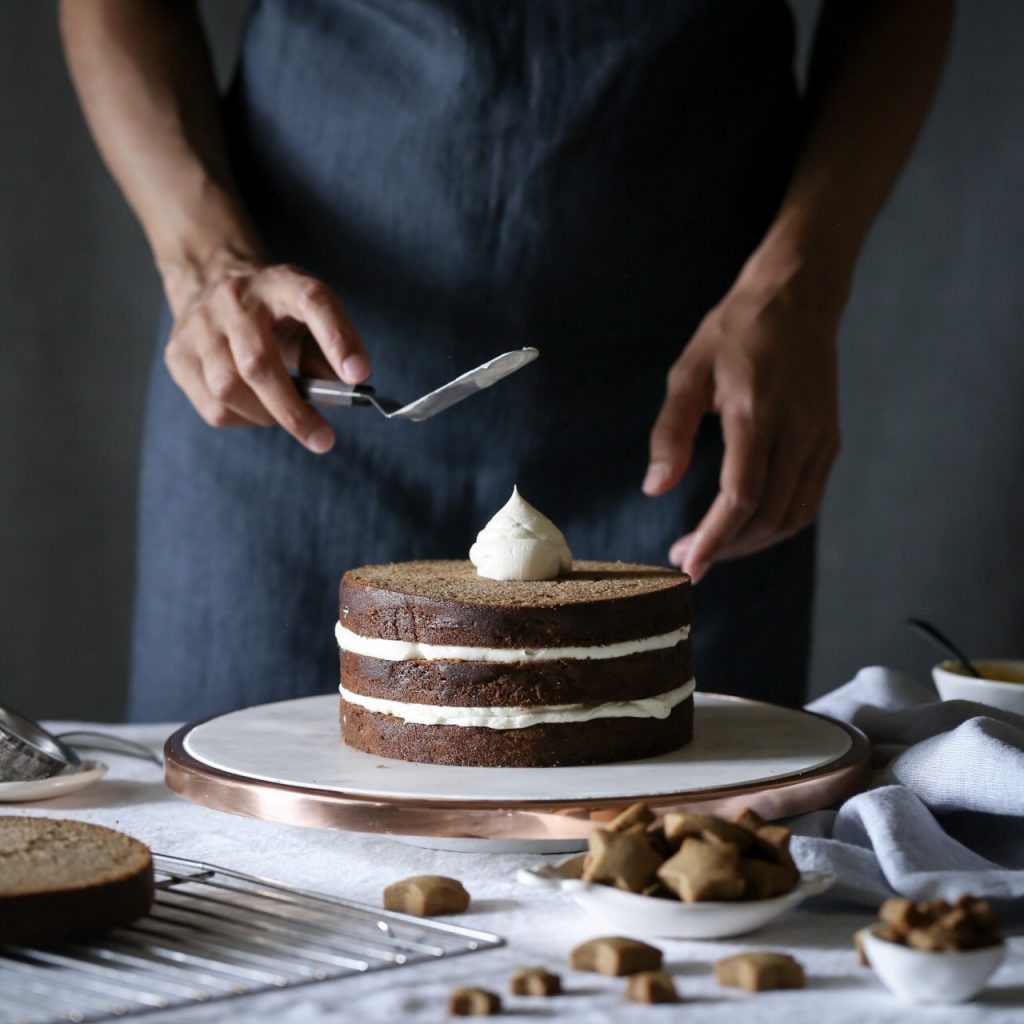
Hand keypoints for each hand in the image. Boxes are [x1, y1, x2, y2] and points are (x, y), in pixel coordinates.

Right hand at [163, 255, 369, 452]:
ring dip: (265, 415)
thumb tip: (337, 393)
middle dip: (294, 411)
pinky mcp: (177, 354)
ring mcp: (199, 326)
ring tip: (285, 414)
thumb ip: (327, 352)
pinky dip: (242, 419)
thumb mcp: (308, 317)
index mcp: (280, 284)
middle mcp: (235, 299)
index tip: (359, 375)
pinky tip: (254, 407)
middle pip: (259, 363)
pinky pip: (213, 406)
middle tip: (323, 439)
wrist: (211, 284)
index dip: (337, 339)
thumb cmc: (275, 313)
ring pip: (229, 390)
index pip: (312, 302)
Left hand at [643, 275, 840, 581]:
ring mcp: (819, 439)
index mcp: (756, 413)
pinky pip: (808, 501)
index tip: (687, 563)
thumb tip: (655, 489)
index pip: (740, 496)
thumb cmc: (735, 332)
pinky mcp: (830, 442)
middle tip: (689, 560)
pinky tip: (748, 529)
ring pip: (792, 516)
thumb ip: (670, 432)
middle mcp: (796, 431)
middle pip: (767, 515)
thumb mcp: (688, 372)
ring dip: (752, 543)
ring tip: (714, 550)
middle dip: (726, 548)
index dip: (714, 537)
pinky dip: (778, 526)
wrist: (799, 298)